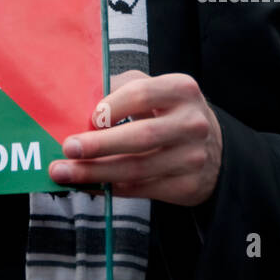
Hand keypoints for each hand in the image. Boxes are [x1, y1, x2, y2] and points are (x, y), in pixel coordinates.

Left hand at [48, 70, 222, 206]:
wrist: (215, 150)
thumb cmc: (170, 113)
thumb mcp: (156, 91)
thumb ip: (122, 89)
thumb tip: (79, 100)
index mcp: (182, 90)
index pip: (141, 94)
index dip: (111, 106)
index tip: (87, 117)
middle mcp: (192, 123)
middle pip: (140, 136)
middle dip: (99, 145)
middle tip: (67, 149)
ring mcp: (193, 158)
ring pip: (137, 168)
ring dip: (96, 172)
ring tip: (64, 173)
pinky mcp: (188, 186)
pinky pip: (141, 190)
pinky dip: (110, 188)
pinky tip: (88, 185)